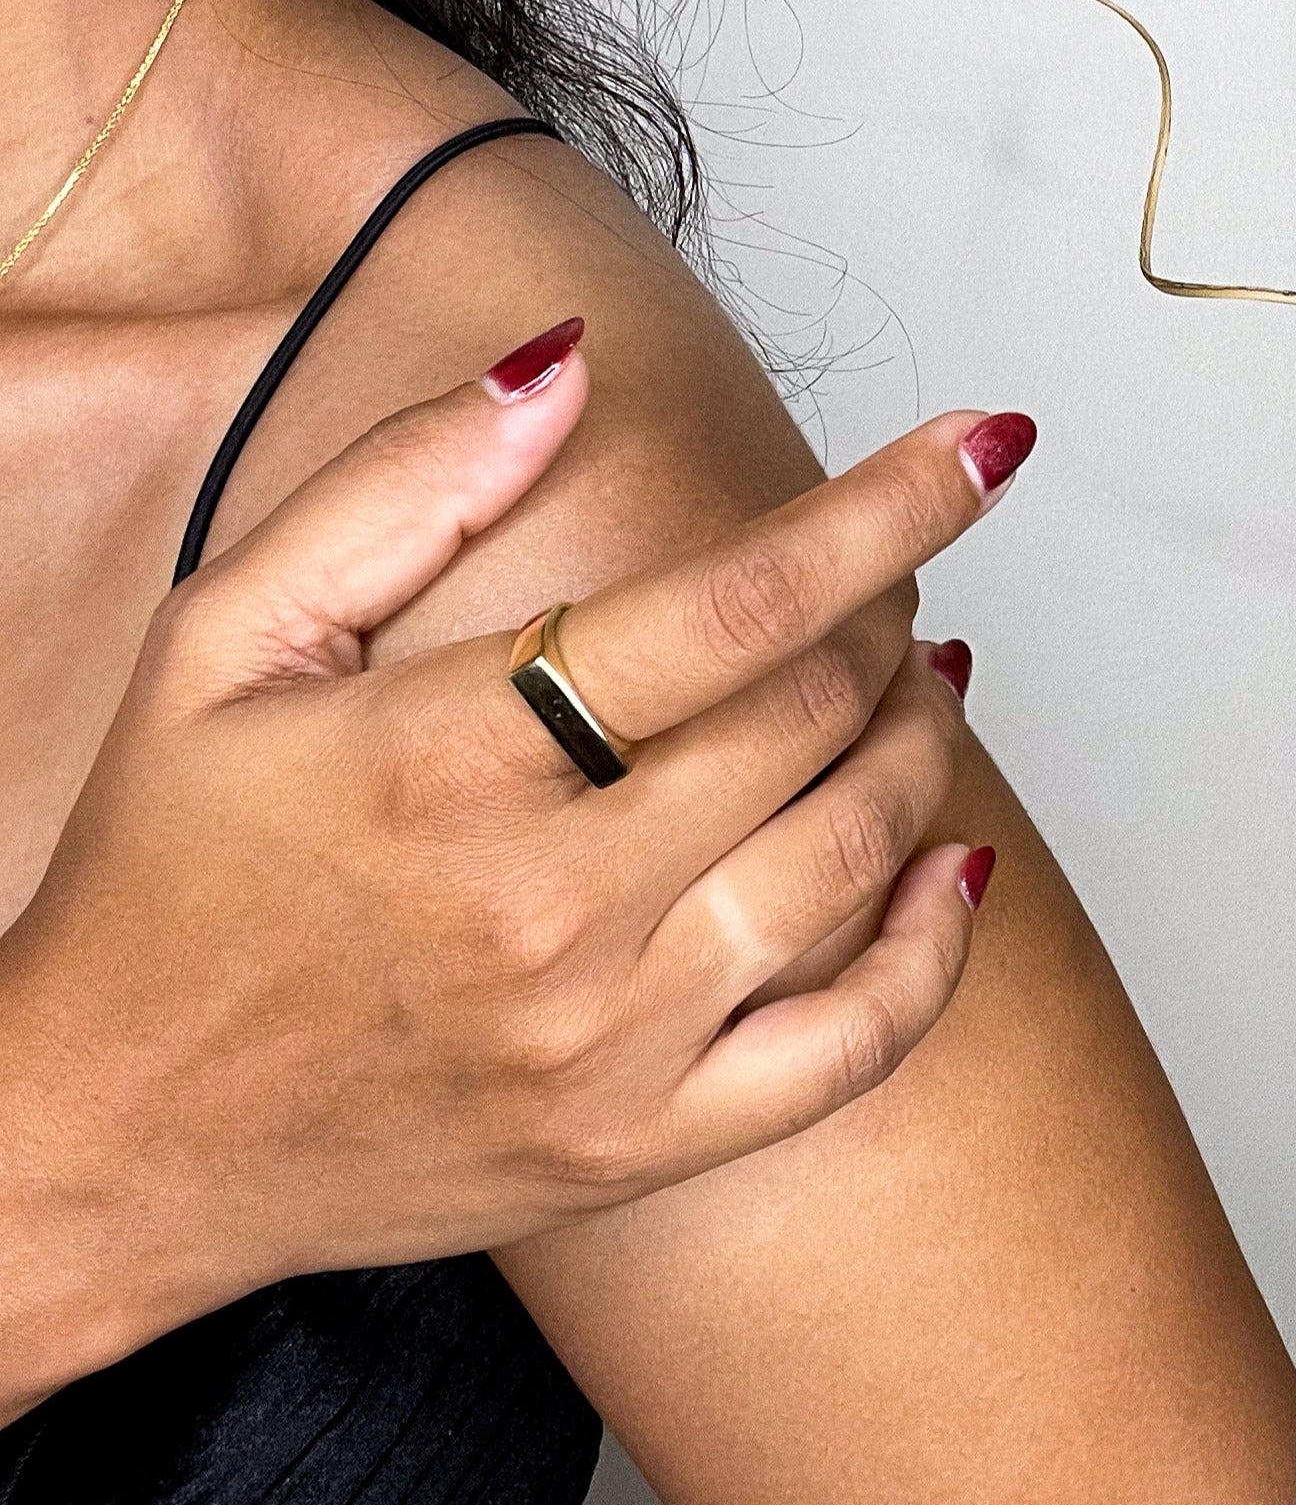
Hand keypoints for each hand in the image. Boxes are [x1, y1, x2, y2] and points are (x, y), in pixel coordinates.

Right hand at [0, 320, 1036, 1414]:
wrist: (103, 1142)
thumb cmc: (164, 879)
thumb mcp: (225, 639)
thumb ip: (405, 486)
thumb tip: (567, 362)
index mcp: (446, 759)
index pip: (737, 603)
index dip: (889, 509)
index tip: (983, 444)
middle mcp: (547, 904)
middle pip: (815, 719)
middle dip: (889, 621)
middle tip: (888, 585)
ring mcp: (608, 1040)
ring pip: (856, 856)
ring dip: (924, 748)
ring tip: (922, 685)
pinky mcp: (641, 1142)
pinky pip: (854, 1046)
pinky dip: (936, 950)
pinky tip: (955, 867)